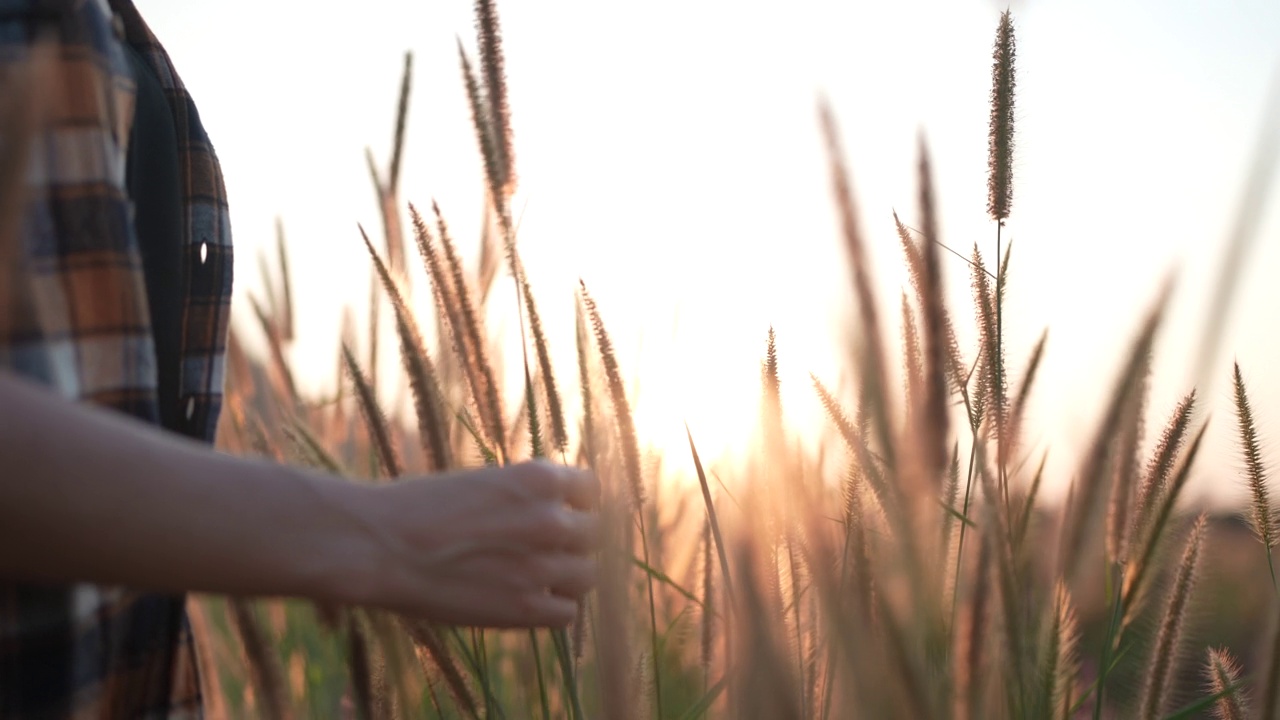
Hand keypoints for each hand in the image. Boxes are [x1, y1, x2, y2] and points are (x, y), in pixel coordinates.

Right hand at [347, 460, 598, 627]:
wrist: (381, 545)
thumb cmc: (419, 507)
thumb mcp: (482, 481)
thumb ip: (525, 495)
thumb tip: (557, 508)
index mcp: (538, 479)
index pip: (591, 489)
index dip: (577, 503)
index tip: (563, 513)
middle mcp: (549, 519)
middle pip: (594, 534)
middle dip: (574, 541)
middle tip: (546, 550)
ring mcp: (541, 565)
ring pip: (588, 575)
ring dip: (568, 577)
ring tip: (538, 578)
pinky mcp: (525, 607)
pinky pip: (568, 614)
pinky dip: (554, 610)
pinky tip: (529, 602)